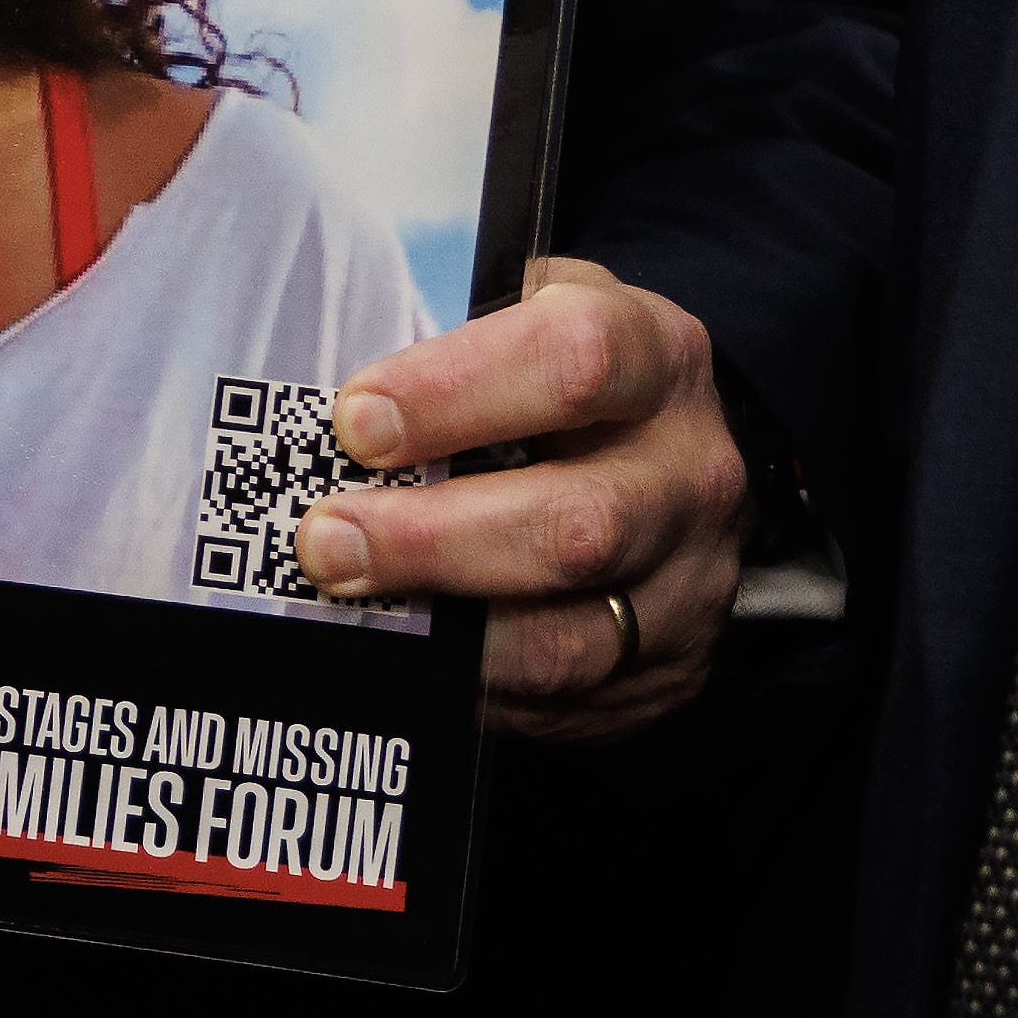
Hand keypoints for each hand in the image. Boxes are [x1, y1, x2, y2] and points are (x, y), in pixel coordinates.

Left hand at [288, 255, 751, 736]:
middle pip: (577, 523)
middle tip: (327, 539)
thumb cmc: (566, 382)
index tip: (358, 420)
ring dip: (442, 626)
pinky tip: (411, 651)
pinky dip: (471, 682)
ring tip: (349, 598)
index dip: (455, 391)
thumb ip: (454, 336)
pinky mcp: (665, 669)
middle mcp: (690, 473)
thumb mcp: (532, 317)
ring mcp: (687, 582)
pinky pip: (561, 699)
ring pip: (568, 636)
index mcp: (659, 356)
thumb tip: (326, 395)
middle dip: (433, 538)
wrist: (672, 468)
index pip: (575, 361)